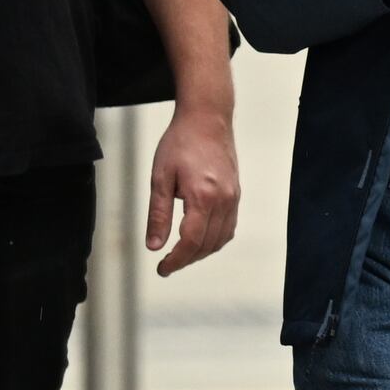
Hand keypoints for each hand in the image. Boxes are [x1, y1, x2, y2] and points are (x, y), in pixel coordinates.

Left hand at [144, 108, 239, 277]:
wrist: (207, 120)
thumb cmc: (181, 143)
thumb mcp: (160, 178)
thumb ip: (158, 214)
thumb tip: (154, 245)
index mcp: (202, 197)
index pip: (190, 241)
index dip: (176, 260)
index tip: (162, 269)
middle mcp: (223, 201)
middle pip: (207, 245)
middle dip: (186, 259)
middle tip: (167, 264)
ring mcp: (233, 199)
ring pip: (221, 240)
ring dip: (201, 252)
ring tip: (181, 254)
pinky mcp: (236, 195)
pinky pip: (229, 227)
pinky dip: (215, 240)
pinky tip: (200, 239)